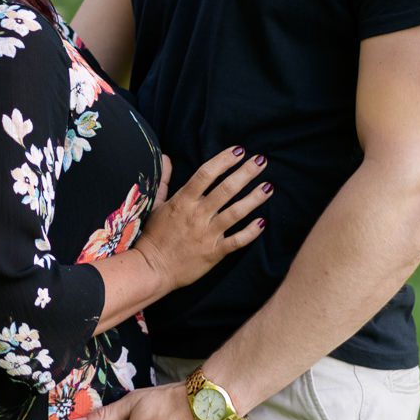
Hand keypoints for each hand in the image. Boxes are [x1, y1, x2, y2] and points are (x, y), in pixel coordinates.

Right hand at [133, 148, 272, 290]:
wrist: (151, 269)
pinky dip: (251, 232)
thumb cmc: (153, 236)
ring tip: (268, 187)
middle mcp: (197, 215)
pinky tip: (263, 222)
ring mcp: (207, 234)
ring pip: (236, 212)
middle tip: (261, 161)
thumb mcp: (155, 204)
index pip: (206, 174)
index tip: (238, 150)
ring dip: (254, 198)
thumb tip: (167, 158)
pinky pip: (237, 241)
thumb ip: (164, 180)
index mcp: (183, 201)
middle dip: (245, 173)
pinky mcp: (214, 253)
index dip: (224, 160)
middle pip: (226, 189)